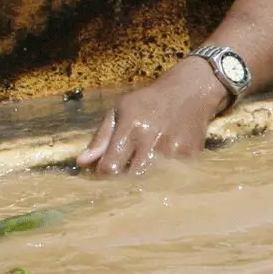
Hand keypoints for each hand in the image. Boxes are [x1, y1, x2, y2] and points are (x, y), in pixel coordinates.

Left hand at [77, 55, 228, 175]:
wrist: (190, 92)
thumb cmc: (149, 101)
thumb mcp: (120, 110)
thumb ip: (100, 138)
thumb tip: (81, 163)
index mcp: (130, 129)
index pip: (109, 167)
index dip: (104, 174)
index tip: (105, 171)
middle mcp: (151, 141)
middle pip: (131, 179)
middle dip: (124, 180)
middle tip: (124, 175)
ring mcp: (174, 150)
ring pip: (152, 181)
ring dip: (145, 180)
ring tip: (143, 171)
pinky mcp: (191, 156)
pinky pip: (172, 177)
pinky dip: (165, 176)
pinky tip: (163, 165)